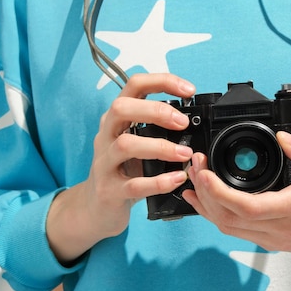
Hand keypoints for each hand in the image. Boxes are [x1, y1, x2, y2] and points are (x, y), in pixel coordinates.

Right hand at [47, 73, 194, 262]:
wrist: (96, 209)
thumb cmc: (124, 172)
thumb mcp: (137, 144)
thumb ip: (158, 131)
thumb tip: (193, 123)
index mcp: (116, 120)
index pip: (134, 86)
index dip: (162, 82)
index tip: (189, 90)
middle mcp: (106, 136)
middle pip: (121, 108)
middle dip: (155, 110)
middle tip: (183, 122)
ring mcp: (104, 163)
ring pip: (125, 145)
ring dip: (160, 147)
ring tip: (184, 154)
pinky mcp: (109, 191)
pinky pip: (133, 185)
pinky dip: (158, 182)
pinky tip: (177, 179)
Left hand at [182, 131, 290, 266]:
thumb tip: (282, 136)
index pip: (248, 207)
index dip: (218, 192)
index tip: (203, 172)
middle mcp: (281, 229)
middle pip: (228, 218)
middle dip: (204, 192)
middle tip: (194, 164)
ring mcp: (274, 239)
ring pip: (227, 228)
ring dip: (205, 205)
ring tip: (192, 179)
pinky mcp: (270, 242)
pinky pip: (235, 231)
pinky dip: (215, 215)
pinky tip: (203, 200)